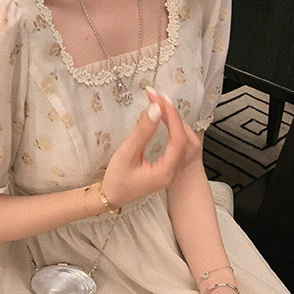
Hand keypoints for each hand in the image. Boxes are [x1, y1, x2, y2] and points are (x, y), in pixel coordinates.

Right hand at [101, 88, 197, 207]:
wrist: (111, 197)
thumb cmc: (116, 179)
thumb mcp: (127, 153)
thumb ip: (142, 132)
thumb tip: (156, 109)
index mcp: (166, 172)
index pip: (178, 139)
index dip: (172, 117)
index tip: (161, 99)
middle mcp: (173, 172)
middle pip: (182, 137)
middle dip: (171, 114)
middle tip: (157, 96)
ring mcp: (172, 170)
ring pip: (180, 139)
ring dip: (171, 119)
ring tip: (159, 102)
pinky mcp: (168, 166)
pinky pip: (176, 143)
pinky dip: (170, 127)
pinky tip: (163, 117)